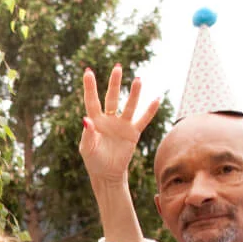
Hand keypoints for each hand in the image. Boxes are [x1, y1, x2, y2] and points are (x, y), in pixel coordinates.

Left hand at [79, 65, 160, 184]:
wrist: (107, 173)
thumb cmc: (93, 160)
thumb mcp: (87, 148)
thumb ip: (87, 134)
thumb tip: (86, 119)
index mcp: (95, 121)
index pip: (92, 101)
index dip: (90, 87)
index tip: (88, 72)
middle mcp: (109, 119)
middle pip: (112, 98)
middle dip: (114, 83)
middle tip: (118, 67)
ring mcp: (122, 125)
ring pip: (129, 106)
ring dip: (134, 94)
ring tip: (138, 80)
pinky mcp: (133, 133)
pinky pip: (142, 120)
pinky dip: (150, 111)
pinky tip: (156, 99)